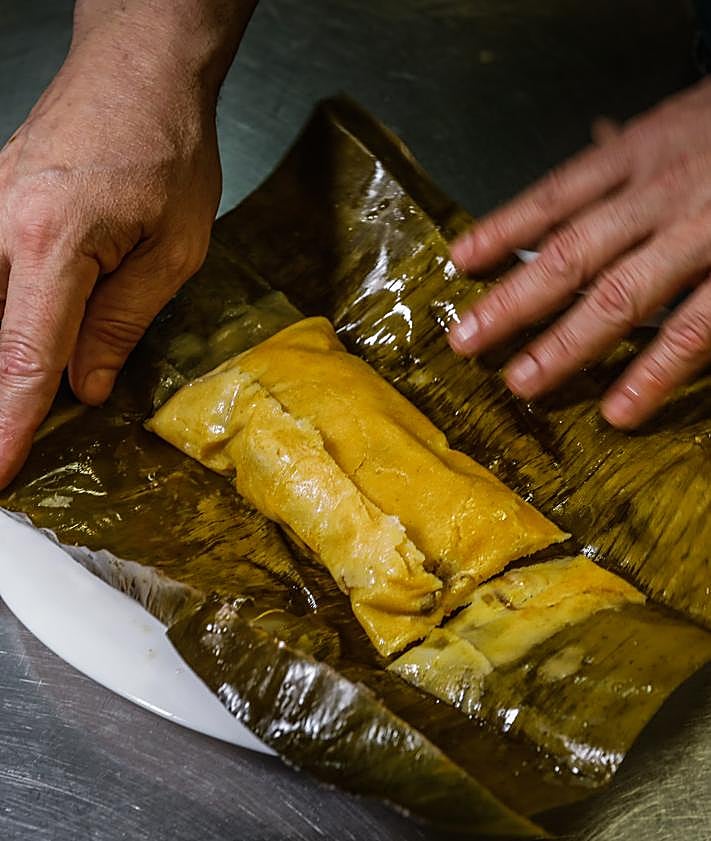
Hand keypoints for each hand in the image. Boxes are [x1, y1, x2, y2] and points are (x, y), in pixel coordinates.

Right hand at [0, 14, 223, 486]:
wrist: (135, 73)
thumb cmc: (166, 151)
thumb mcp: (171, 253)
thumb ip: (121, 325)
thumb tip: (85, 388)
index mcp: (53, 243)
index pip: (22, 357)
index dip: (8, 424)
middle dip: (0, 394)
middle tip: (11, 450)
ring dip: (4, 356)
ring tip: (31, 391)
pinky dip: (2, 319)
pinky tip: (19, 339)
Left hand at [448, 79, 710, 428]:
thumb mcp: (681, 119)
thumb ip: (634, 147)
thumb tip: (595, 137)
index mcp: (639, 153)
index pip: (552, 197)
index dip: (501, 231)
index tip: (460, 263)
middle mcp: (659, 195)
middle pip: (568, 255)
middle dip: (512, 303)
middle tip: (467, 341)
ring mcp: (699, 236)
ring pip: (619, 297)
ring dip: (564, 346)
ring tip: (522, 383)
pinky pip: (693, 331)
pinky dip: (652, 374)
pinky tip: (618, 410)